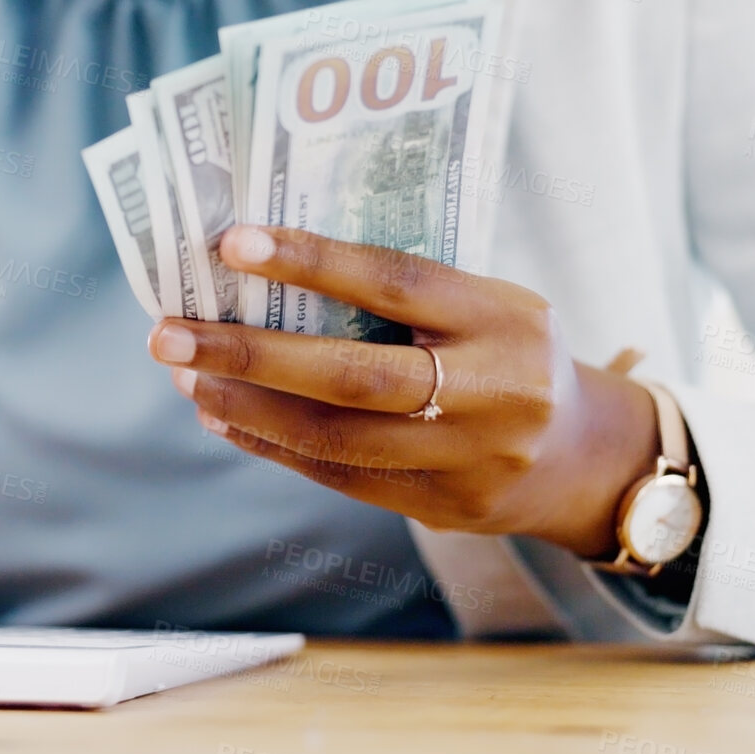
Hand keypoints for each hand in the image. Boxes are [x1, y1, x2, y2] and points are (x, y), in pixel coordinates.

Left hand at [147, 226, 658, 559]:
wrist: (585, 458)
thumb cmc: (509, 354)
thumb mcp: (487, 304)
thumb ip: (404, 293)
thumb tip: (273, 269)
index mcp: (503, 317)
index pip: (394, 282)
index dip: (311, 261)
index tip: (231, 245)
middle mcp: (492, 391)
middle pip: (353, 375)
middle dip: (250, 354)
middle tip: (169, 334)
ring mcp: (469, 459)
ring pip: (337, 438)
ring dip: (248, 405)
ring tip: (186, 375)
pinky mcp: (444, 507)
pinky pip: (341, 476)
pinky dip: (274, 445)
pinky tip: (225, 416)